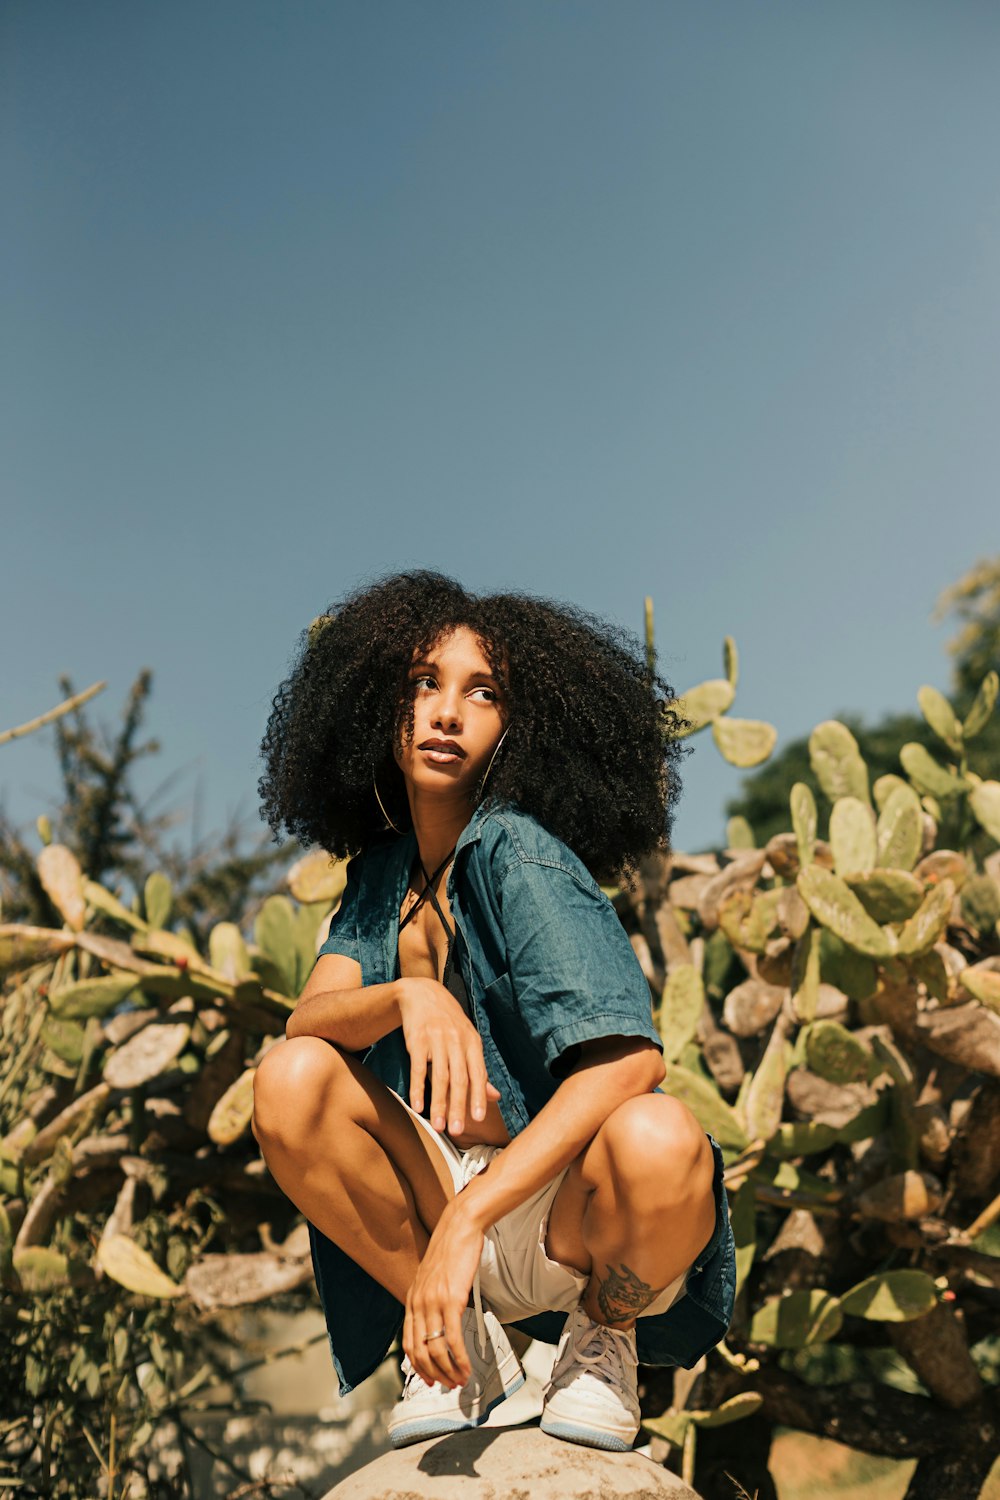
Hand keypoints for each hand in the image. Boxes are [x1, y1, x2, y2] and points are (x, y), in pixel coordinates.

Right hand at [398, 977, 500, 1133]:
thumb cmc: (448, 1023)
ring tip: (438, 1126)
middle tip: (457, 1131)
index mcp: (472, 1042)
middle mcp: (456, 1041)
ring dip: (438, 1104)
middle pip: (459, 1079)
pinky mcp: (417, 1040)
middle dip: (458, 1107)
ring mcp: (436, 1040)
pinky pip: (417, 1068)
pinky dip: (417, 1088)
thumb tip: (495, 1097)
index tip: (478, 1119)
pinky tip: (417, 1106)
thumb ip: (478, 1070)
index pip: (478, 1074)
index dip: (478, 1097)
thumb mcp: (467, 1041)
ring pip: (439, 1077)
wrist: (422, 994)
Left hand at [403, 1199, 483, 1388]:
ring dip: (448, 1370)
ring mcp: (433, 1303)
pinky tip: (466, 1367)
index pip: (408, 1344)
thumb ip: (429, 1299)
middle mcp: (418, 1304)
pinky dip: (459, 1358)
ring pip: (436, 1349)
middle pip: (420, 1352)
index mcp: (411, 1300)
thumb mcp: (431, 1278)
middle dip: (434, 1374)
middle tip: (448, 1385)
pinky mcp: (452, 1299)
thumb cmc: (450, 1251)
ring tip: (460, 1379)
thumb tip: (437, 1321)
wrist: (459, 1227)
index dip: (418, 1367)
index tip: (430, 1380)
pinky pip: (453, 1338)